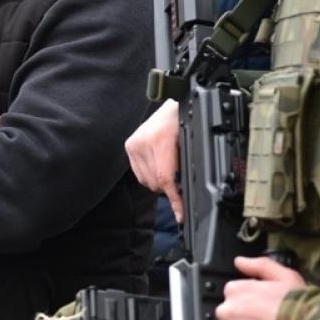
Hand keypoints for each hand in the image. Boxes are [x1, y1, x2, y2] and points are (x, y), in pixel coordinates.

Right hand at [126, 99, 183, 221]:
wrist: (171, 105)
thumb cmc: (184, 120)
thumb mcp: (190, 142)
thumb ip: (186, 165)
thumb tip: (185, 191)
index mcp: (159, 140)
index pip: (164, 177)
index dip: (174, 198)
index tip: (180, 214)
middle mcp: (142, 142)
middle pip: (155, 182)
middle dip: (170, 188)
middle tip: (182, 179)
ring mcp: (133, 145)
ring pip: (147, 181)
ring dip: (160, 182)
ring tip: (171, 168)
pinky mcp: (129, 146)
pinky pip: (140, 174)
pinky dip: (151, 176)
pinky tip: (159, 165)